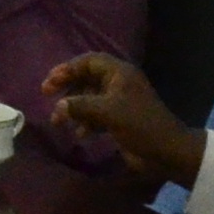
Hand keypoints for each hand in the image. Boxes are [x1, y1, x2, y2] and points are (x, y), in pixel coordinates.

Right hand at [39, 53, 200, 186]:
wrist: (167, 152)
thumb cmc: (140, 125)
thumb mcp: (108, 112)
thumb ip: (80, 106)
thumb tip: (57, 107)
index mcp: (120, 73)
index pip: (89, 61)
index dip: (67, 68)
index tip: (50, 82)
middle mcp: (119, 83)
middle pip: (86, 77)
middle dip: (67, 87)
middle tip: (47, 95)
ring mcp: (119, 101)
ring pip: (89, 97)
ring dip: (73, 107)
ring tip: (58, 122)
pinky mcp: (119, 119)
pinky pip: (96, 114)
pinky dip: (85, 121)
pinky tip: (80, 134)